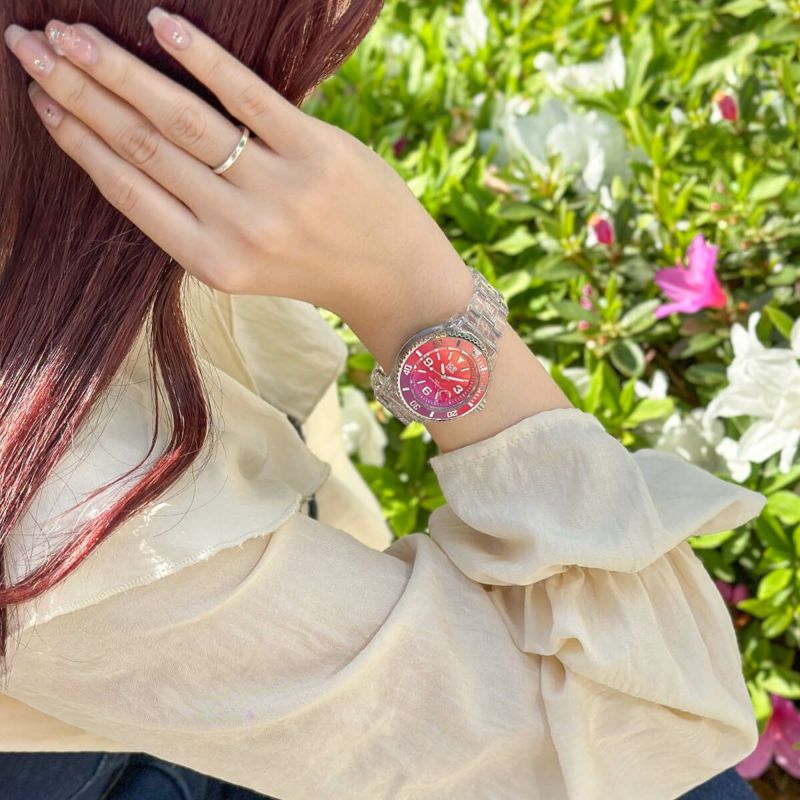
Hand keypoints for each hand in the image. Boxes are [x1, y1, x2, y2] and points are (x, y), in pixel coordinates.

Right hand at [2, 10, 461, 323]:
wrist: (396, 281)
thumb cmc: (316, 267)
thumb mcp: (246, 265)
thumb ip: (197, 219)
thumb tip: (134, 150)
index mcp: (210, 262)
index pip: (126, 190)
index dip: (78, 140)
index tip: (40, 100)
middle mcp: (236, 229)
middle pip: (140, 146)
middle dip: (77, 92)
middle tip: (27, 46)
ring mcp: (276, 189)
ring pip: (181, 120)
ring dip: (118, 70)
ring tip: (69, 33)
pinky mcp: (316, 153)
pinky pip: (249, 97)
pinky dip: (203, 59)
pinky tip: (161, 22)